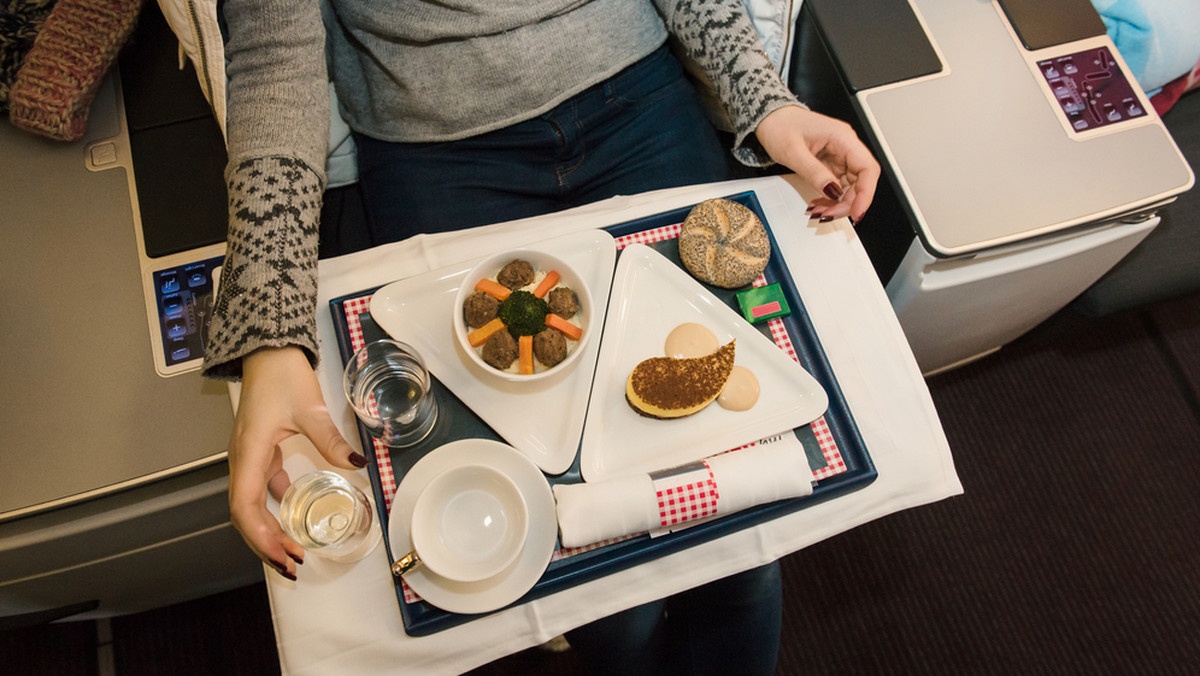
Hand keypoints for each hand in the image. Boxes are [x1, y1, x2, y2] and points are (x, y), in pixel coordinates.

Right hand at [227, 346, 367, 579]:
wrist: (267, 349)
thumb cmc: (280, 374)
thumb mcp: (310, 408)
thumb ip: (331, 438)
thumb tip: (355, 462)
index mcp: (248, 451)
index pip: (245, 507)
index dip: (262, 537)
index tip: (285, 555)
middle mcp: (242, 458)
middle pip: (244, 514)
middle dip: (265, 544)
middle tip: (292, 564)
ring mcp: (248, 455)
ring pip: (250, 504)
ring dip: (269, 529)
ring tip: (292, 550)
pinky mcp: (259, 450)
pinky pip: (261, 487)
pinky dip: (275, 507)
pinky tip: (294, 515)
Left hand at [755, 106, 879, 223]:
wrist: (770, 119)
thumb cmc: (780, 126)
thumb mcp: (793, 152)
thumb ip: (814, 172)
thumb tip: (832, 191)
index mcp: (842, 137)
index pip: (867, 168)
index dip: (866, 193)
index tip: (856, 211)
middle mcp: (845, 146)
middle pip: (861, 181)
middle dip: (847, 203)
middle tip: (828, 214)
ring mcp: (839, 156)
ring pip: (850, 187)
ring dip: (837, 203)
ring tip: (819, 211)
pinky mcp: (831, 164)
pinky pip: (838, 186)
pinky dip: (829, 198)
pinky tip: (818, 203)